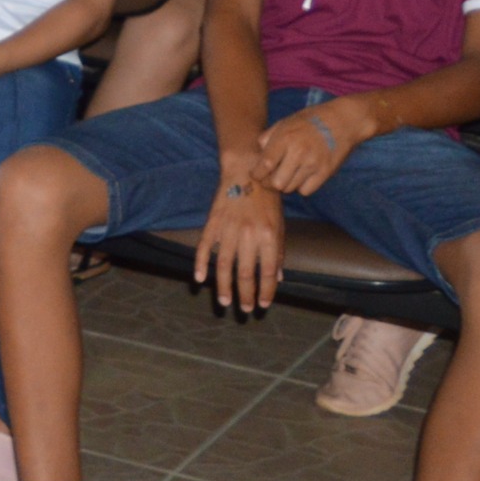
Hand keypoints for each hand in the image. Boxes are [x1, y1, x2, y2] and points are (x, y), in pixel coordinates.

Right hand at [195, 173, 285, 310]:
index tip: (262, 304)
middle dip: (245, 295)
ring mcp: (228, 229)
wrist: (246, 170)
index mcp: (269, 236)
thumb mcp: (280, 224)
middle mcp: (249, 235)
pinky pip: (204, 247)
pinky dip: (201, 264)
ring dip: (224, 287)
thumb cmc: (267, 198)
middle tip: (244, 310)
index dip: (266, 291)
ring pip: (224, 266)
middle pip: (245, 273)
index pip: (268, 272)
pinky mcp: (212, 223)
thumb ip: (279, 251)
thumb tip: (278, 277)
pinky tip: (199, 278)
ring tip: (225, 302)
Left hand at [255, 98, 366, 196]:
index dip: (257, 174)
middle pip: (276, 183)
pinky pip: (306, 190)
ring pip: (290, 188)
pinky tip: (302, 176)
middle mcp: (298, 152)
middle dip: (269, 183)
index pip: (265, 165)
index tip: (255, 175)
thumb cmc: (311, 120)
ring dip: (286, 184)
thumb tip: (258, 154)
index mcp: (285, 138)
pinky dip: (301, 186)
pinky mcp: (325, 173)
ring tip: (287, 174)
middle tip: (269, 179)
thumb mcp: (285, 122)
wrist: (343, 121)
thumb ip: (268, 137)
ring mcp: (313, 164)